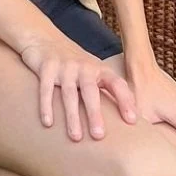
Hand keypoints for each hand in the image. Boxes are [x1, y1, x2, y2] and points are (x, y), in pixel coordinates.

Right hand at [19, 36, 136, 141]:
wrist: (44, 38)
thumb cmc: (73, 64)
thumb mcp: (92, 72)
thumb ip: (106, 89)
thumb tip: (127, 120)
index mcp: (99, 69)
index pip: (117, 85)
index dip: (125, 101)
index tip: (131, 121)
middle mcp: (83, 67)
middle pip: (91, 92)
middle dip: (95, 114)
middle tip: (99, 136)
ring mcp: (64, 66)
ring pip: (69, 94)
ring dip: (72, 116)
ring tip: (76, 137)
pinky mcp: (46, 67)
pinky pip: (46, 89)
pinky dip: (47, 106)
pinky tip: (48, 123)